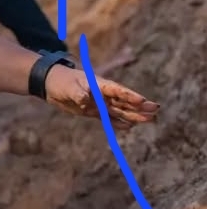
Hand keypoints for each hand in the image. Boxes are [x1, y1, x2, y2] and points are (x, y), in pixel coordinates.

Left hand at [44, 66, 159, 130]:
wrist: (50, 85)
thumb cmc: (61, 82)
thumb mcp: (68, 87)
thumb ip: (78, 94)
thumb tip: (85, 101)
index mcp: (100, 85)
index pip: (118, 91)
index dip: (130, 96)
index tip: (143, 100)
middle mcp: (103, 95)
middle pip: (125, 101)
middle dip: (140, 106)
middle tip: (156, 110)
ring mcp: (100, 103)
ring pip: (120, 110)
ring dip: (134, 115)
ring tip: (150, 120)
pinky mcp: (93, 111)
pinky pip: (109, 118)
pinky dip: (118, 122)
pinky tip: (129, 127)